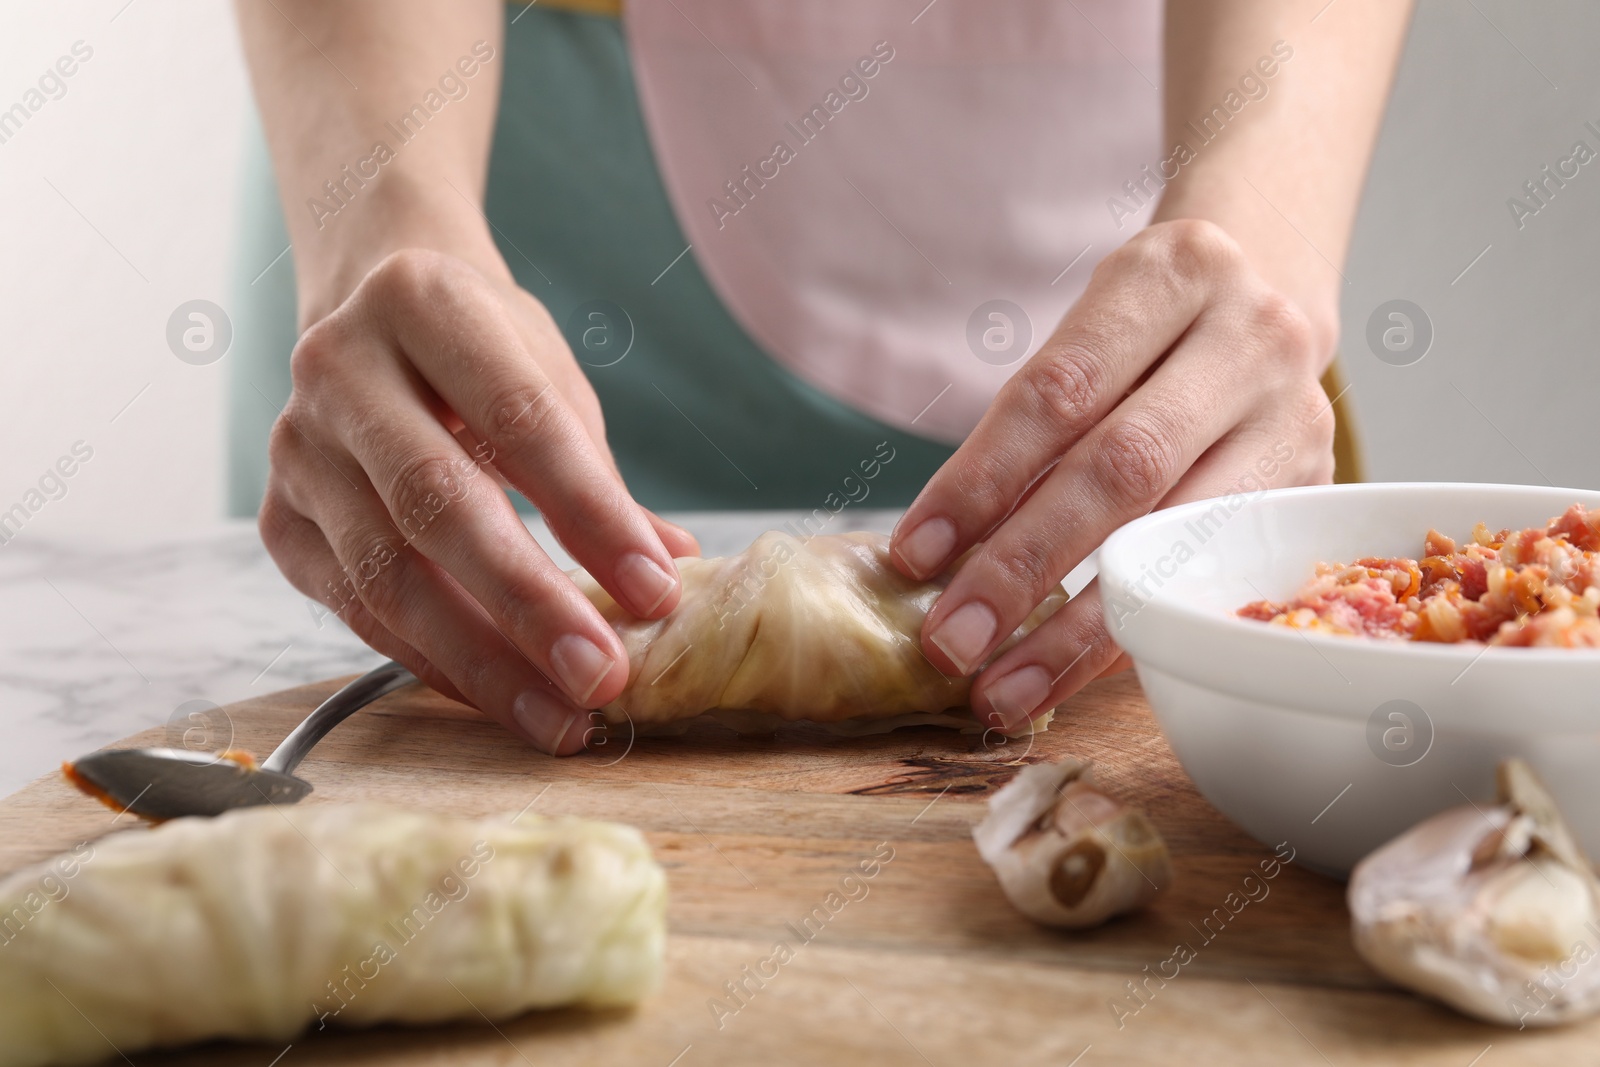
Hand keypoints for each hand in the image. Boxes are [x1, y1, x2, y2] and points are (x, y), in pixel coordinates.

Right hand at [259, 248, 697, 753]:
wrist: (369, 312)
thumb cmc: (477, 346)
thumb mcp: (549, 374)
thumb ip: (599, 474)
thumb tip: (669, 569)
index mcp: (422, 302)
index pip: (521, 419)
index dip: (592, 513)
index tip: (658, 591)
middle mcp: (340, 368)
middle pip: (439, 505)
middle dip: (531, 605)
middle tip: (604, 675)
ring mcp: (297, 448)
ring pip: (388, 576)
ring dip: (483, 660)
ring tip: (562, 714)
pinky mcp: (281, 520)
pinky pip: (357, 610)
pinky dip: (434, 662)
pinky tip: (499, 695)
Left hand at [890, 219, 1335, 729]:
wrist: (1272, 292)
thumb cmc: (1148, 329)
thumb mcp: (1092, 334)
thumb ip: (1028, 428)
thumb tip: (937, 555)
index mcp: (1172, 274)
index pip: (1060, 391)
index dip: (980, 480)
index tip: (914, 555)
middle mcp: (1250, 337)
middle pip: (1122, 468)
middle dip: (1024, 566)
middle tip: (951, 641)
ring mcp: (1295, 415)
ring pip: (1177, 535)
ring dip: (1077, 627)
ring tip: (1001, 688)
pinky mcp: (1315, 488)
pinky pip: (1213, 576)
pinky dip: (1134, 631)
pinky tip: (1070, 676)